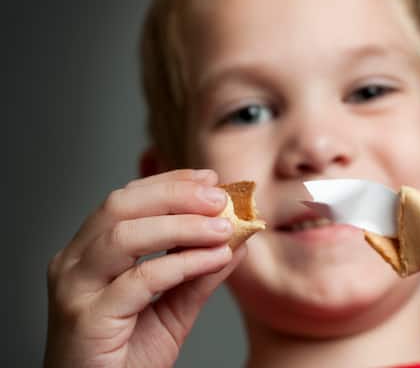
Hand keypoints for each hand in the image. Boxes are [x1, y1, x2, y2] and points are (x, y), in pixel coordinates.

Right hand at [45, 169, 244, 367]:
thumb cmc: (127, 356)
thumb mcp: (173, 306)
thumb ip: (200, 271)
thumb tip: (236, 238)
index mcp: (89, 251)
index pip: (127, 199)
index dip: (170, 183)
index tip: (210, 179)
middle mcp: (74, 263)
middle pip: (121, 206)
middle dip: (175, 195)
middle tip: (220, 198)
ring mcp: (74, 289)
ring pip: (125, 234)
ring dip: (182, 225)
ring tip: (224, 227)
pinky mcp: (86, 318)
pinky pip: (139, 279)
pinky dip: (182, 262)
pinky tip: (213, 258)